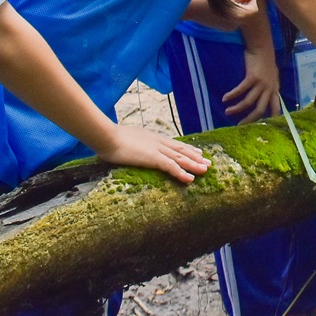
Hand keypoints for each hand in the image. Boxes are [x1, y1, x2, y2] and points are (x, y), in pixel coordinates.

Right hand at [94, 126, 210, 182]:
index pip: (175, 144)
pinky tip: (190, 178)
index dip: (188, 149)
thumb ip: (135, 144)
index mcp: (153, 137)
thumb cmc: (111, 139)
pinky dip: (182, 172)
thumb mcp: (128, 139)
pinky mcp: (152, 158)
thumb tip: (134, 147)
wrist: (106, 136)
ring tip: (206, 170)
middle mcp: (158, 142)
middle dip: (196, 157)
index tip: (199, 153)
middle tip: (208, 163)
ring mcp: (156, 149)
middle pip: (182, 150)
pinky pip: (171, 166)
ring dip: (194, 165)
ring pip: (180, 158)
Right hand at [185, 0, 259, 31]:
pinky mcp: (222, 28)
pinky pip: (233, 19)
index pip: (253, 9)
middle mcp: (234, 25)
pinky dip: (232, 12)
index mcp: (237, 17)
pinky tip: (223, 5)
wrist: (189, 7)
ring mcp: (228, 28)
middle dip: (245, 3)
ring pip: (241, 16)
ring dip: (238, 7)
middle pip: (248, 14)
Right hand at [223, 49, 279, 123]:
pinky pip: (241, 90)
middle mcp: (269, 88)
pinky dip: (232, 95)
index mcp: (275, 89)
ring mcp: (261, 84)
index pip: (276, 108)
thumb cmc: (266, 61)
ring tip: (227, 112)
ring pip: (249, 102)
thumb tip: (266, 96)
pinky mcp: (252, 77)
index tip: (264, 126)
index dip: (271, 118)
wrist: (262, 48)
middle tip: (240, 125)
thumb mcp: (273, 76)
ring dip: (237, 109)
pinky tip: (225, 99)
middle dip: (250, 119)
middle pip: (260, 109)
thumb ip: (270, 86)